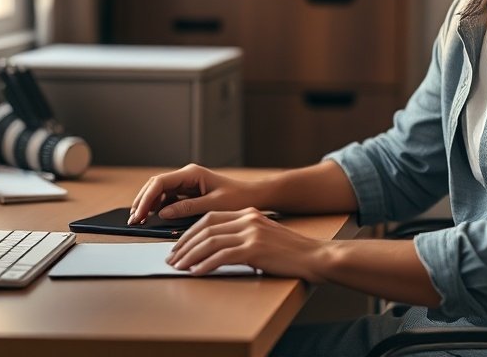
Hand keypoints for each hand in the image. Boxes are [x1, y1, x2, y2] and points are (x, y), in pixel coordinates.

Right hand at [128, 163, 263, 224]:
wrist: (253, 197)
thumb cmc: (238, 199)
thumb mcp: (213, 205)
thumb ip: (187, 208)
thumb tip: (162, 213)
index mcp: (192, 174)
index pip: (160, 182)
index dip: (146, 198)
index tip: (138, 214)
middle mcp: (186, 176)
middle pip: (155, 186)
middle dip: (142, 202)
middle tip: (133, 220)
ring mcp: (186, 185)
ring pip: (159, 193)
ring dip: (148, 206)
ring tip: (138, 221)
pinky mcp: (188, 194)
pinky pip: (168, 200)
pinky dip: (158, 209)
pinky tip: (152, 219)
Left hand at [166, 208, 327, 281]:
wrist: (313, 256)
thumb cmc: (289, 252)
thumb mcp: (264, 236)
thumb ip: (243, 237)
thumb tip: (215, 249)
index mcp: (248, 213)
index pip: (210, 218)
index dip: (190, 232)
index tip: (179, 246)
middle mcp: (248, 219)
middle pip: (206, 228)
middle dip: (185, 244)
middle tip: (172, 258)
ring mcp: (251, 233)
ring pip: (210, 242)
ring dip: (190, 255)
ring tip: (179, 267)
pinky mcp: (254, 249)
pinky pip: (222, 256)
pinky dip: (206, 264)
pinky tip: (197, 272)